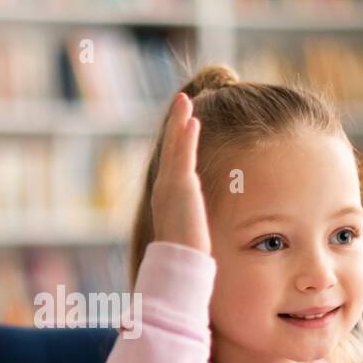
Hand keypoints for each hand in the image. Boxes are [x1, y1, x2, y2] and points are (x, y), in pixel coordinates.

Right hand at [150, 93, 209, 254]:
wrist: (178, 262)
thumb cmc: (184, 256)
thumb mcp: (188, 235)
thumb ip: (191, 226)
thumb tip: (198, 236)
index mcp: (166, 198)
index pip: (171, 164)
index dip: (176, 143)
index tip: (183, 126)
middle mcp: (164, 188)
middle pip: (170, 148)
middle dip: (175, 124)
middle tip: (181, 102)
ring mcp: (170, 185)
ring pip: (175, 146)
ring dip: (179, 121)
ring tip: (186, 100)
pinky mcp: (181, 185)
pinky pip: (184, 154)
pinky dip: (187, 135)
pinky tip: (194, 120)